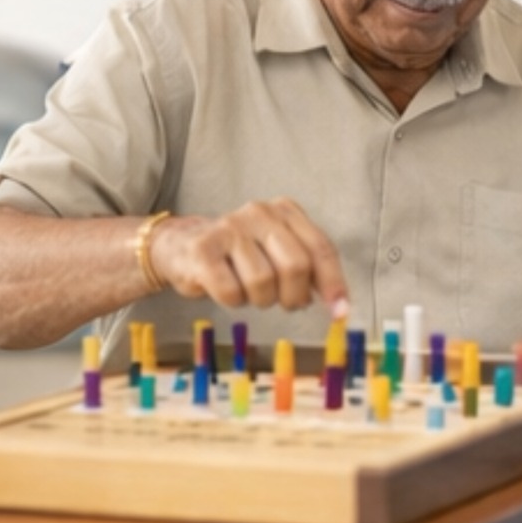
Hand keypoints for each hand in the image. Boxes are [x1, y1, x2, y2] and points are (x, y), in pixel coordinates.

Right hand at [147, 198, 349, 317]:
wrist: (182, 246)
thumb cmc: (239, 255)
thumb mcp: (278, 251)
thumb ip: (308, 268)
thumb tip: (338, 304)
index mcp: (285, 211)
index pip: (320, 248)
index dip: (333, 283)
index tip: (339, 311)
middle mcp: (259, 213)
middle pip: (295, 266)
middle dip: (292, 296)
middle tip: (283, 302)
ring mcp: (229, 228)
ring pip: (263, 283)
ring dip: (259, 300)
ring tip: (247, 289)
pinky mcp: (203, 250)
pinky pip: (231, 292)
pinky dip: (233, 301)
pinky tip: (225, 287)